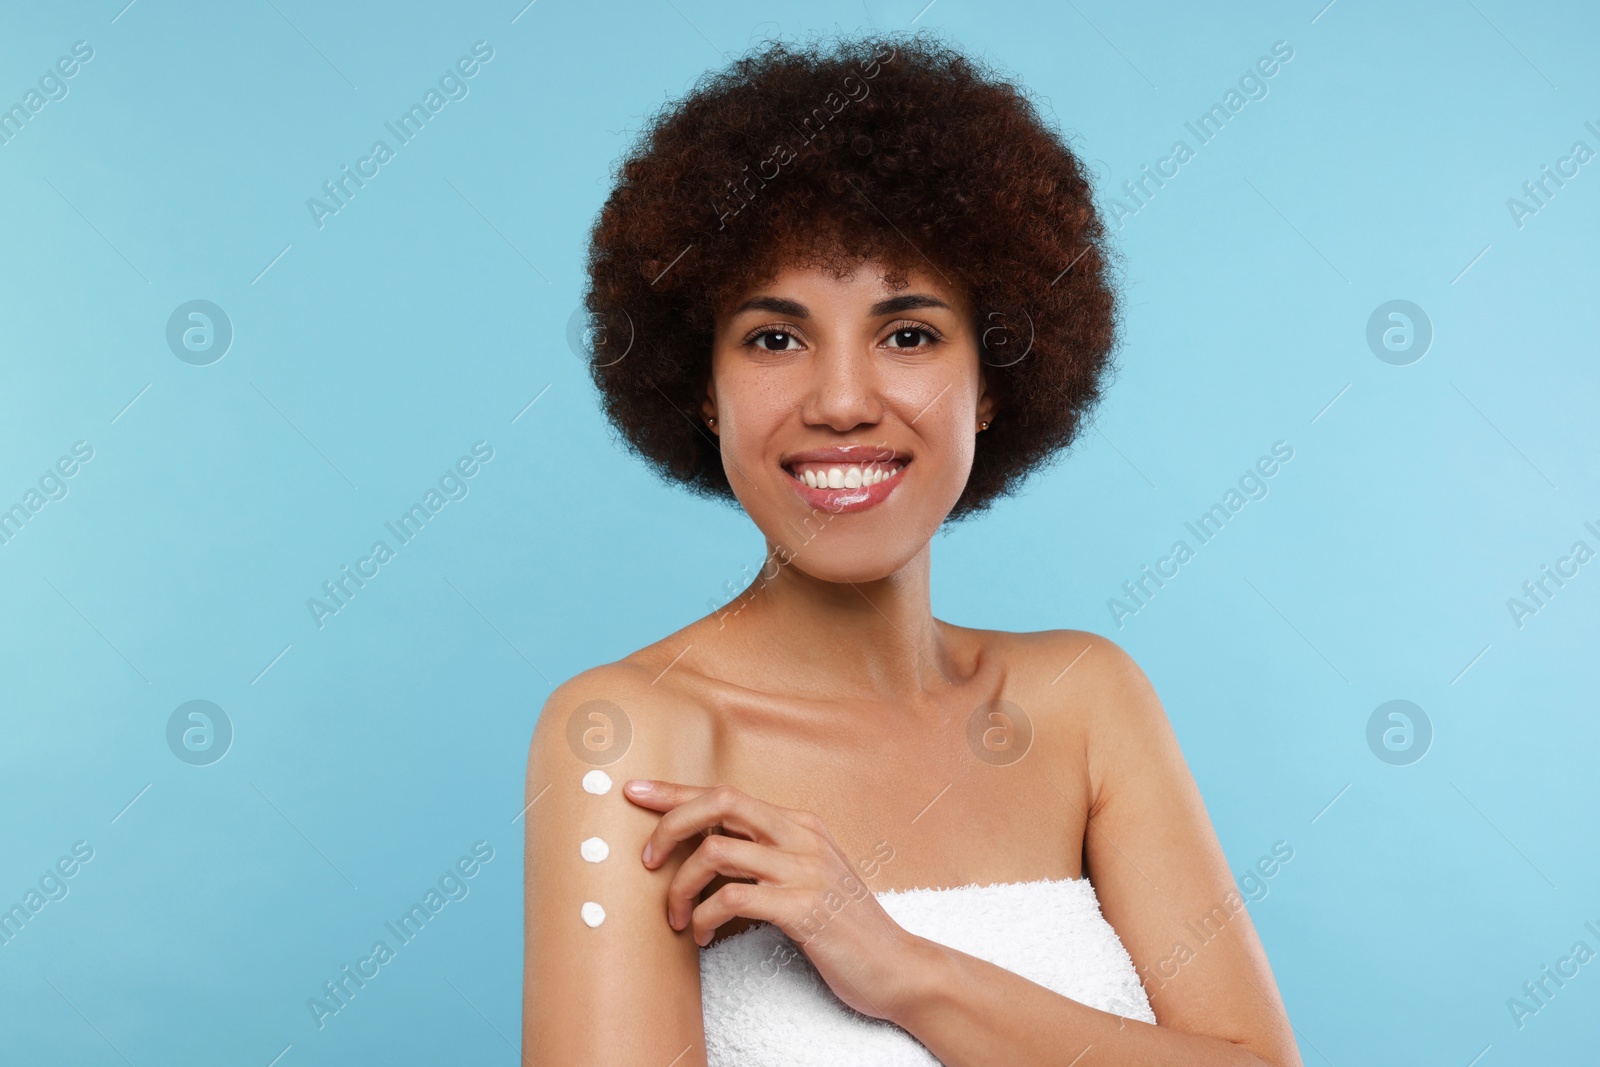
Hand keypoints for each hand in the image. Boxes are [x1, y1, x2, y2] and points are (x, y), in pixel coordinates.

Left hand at [624, 779, 921, 1020]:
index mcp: (800, 824)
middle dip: (670, 824)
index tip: (636, 792)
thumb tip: (706, 852)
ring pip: (717, 851)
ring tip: (678, 919)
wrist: (897, 967)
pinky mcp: (803, 907)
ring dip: (681, 887)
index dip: (676, 792)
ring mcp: (805, 869)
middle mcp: (802, 837)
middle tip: (647, 860)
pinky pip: (731, 898)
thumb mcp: (808, 877)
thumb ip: (767, 857)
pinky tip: (702, 937)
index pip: (727, 794)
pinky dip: (704, 917)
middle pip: (720, 802)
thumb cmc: (844, 928)